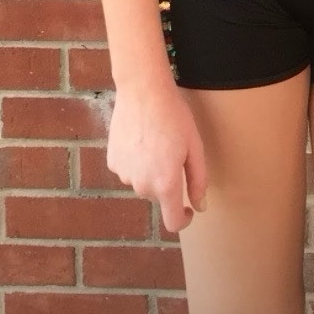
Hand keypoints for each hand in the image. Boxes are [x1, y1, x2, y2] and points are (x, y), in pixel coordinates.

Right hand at [102, 80, 208, 234]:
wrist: (143, 91)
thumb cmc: (174, 116)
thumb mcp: (195, 146)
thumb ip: (199, 180)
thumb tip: (200, 206)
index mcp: (166, 184)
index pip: (173, 222)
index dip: (183, 219)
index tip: (188, 208)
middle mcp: (142, 185)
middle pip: (158, 197)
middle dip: (168, 182)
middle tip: (173, 151)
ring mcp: (125, 175)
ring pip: (143, 183)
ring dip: (151, 172)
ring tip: (156, 141)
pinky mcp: (112, 162)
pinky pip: (129, 171)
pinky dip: (136, 162)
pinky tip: (140, 139)